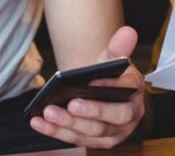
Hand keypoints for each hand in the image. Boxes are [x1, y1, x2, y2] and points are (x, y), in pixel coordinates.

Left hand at [30, 26, 145, 148]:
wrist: (102, 92)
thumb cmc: (109, 76)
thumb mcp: (113, 60)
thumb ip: (118, 47)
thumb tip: (128, 32)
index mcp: (135, 91)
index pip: (127, 89)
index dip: (110, 85)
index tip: (91, 81)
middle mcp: (130, 116)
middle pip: (113, 118)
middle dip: (90, 112)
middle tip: (70, 104)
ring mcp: (115, 132)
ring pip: (93, 132)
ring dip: (69, 124)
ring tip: (49, 112)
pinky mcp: (97, 142)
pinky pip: (77, 139)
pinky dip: (57, 131)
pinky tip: (39, 122)